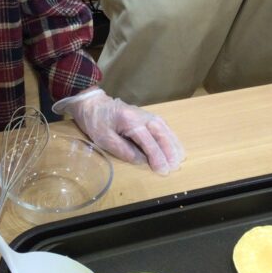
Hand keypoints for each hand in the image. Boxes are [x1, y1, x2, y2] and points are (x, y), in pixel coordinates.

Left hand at [54, 89, 185, 174]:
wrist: (91, 103)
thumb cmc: (95, 121)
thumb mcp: (103, 138)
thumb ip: (122, 149)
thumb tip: (141, 160)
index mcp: (129, 120)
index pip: (148, 141)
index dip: (156, 156)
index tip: (163, 170)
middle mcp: (142, 116)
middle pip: (160, 133)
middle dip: (169, 150)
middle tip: (175, 166)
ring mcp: (145, 114)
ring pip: (164, 128)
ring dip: (173, 143)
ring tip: (180, 158)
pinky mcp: (146, 116)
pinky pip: (162, 126)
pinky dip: (170, 136)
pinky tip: (174, 145)